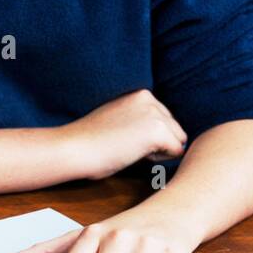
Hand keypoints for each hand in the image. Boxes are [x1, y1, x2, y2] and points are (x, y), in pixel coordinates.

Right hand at [58, 89, 187, 178]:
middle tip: (124, 144)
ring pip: (178, 139)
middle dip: (157, 142)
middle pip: (175, 128)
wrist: (74, 148)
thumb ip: (139, 118)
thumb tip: (168, 134)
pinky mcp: (158, 130)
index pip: (164, 119)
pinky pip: (176, 152)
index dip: (147, 136)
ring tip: (129, 148)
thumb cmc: (90, 141)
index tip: (121, 137)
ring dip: (158, 150)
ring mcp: (154, 113)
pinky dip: (158, 160)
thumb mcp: (118, 119)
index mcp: (139, 93)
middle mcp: (149, 97)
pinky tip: (133, 154)